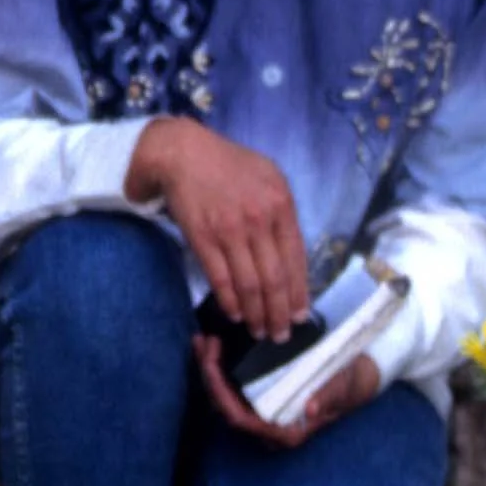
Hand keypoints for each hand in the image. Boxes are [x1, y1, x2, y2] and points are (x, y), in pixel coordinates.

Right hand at [127, 117, 308, 341]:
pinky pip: (221, 279)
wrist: (184, 152)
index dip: (300, 292)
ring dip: (256, 314)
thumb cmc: (229, 165)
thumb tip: (292, 257)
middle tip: (281, 334)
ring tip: (260, 331)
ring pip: (250, 284)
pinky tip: (235, 314)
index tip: (301, 315)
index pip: (297, 259)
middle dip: (280, 312)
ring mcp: (230, 230)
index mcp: (281, 204)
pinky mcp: (202, 238)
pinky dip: (230, 301)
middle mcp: (259, 219)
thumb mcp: (269, 178)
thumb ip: (282, 214)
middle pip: (275, 278)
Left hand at [193, 334, 380, 447]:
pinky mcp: (262, 400)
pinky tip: (215, 347)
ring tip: (203, 341)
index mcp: (285, 432)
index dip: (221, 394)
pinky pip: (234, 388)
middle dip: (210, 377)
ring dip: (211, 370)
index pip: (241, 419)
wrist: (358, 381)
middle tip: (204, 342)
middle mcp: (268, 428)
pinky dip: (222, 368)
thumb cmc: (350, 385)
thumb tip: (310, 408)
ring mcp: (263, 414)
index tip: (212, 365)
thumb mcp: (342, 387)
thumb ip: (327, 397)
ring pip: (226, 398)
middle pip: (227, 408)